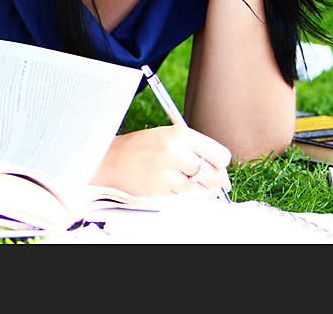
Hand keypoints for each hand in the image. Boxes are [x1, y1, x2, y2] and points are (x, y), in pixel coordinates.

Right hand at [91, 125, 231, 196]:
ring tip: (181, 179)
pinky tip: (169, 185)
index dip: (219, 164)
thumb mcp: (168, 136)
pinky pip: (185, 198)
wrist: (109, 159)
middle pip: (214, 174)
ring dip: (197, 189)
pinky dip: (182, 195)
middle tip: (201, 178)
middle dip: (212, 180)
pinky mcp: (159, 190)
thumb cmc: (140, 148)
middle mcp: (175, 150)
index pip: (219, 155)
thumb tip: (223, 176)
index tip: (214, 167)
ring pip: (201, 189)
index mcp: (180, 133)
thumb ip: (196, 150)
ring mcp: (166, 172)